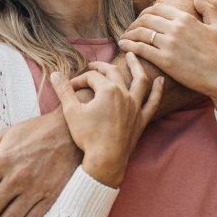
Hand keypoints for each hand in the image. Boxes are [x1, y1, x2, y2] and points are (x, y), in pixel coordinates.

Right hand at [51, 52, 163, 186]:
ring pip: (140, 81)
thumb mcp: (71, 112)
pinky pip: (153, 102)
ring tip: (133, 56)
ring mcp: (135, 106)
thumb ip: (64, 90)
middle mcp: (124, 94)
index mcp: (108, 90)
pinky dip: (158, 90)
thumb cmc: (88, 136)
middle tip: (93, 65)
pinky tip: (161, 81)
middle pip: (114, 73)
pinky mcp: (141, 119)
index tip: (70, 88)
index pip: (92, 77)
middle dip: (101, 67)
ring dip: (136, 66)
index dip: (79, 80)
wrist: (105, 160)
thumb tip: (55, 73)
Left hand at [119, 0, 216, 110]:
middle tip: (129, 29)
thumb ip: (207, 8)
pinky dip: (129, 46)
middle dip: (134, 22)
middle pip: (146, 19)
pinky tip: (124, 47)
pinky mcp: (165, 61)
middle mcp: (176, 28)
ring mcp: (169, 44)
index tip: (140, 19)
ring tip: (123, 38)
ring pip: (141, 32)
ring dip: (129, 33)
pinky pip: (141, 49)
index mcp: (186, 18)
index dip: (145, 12)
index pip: (157, 8)